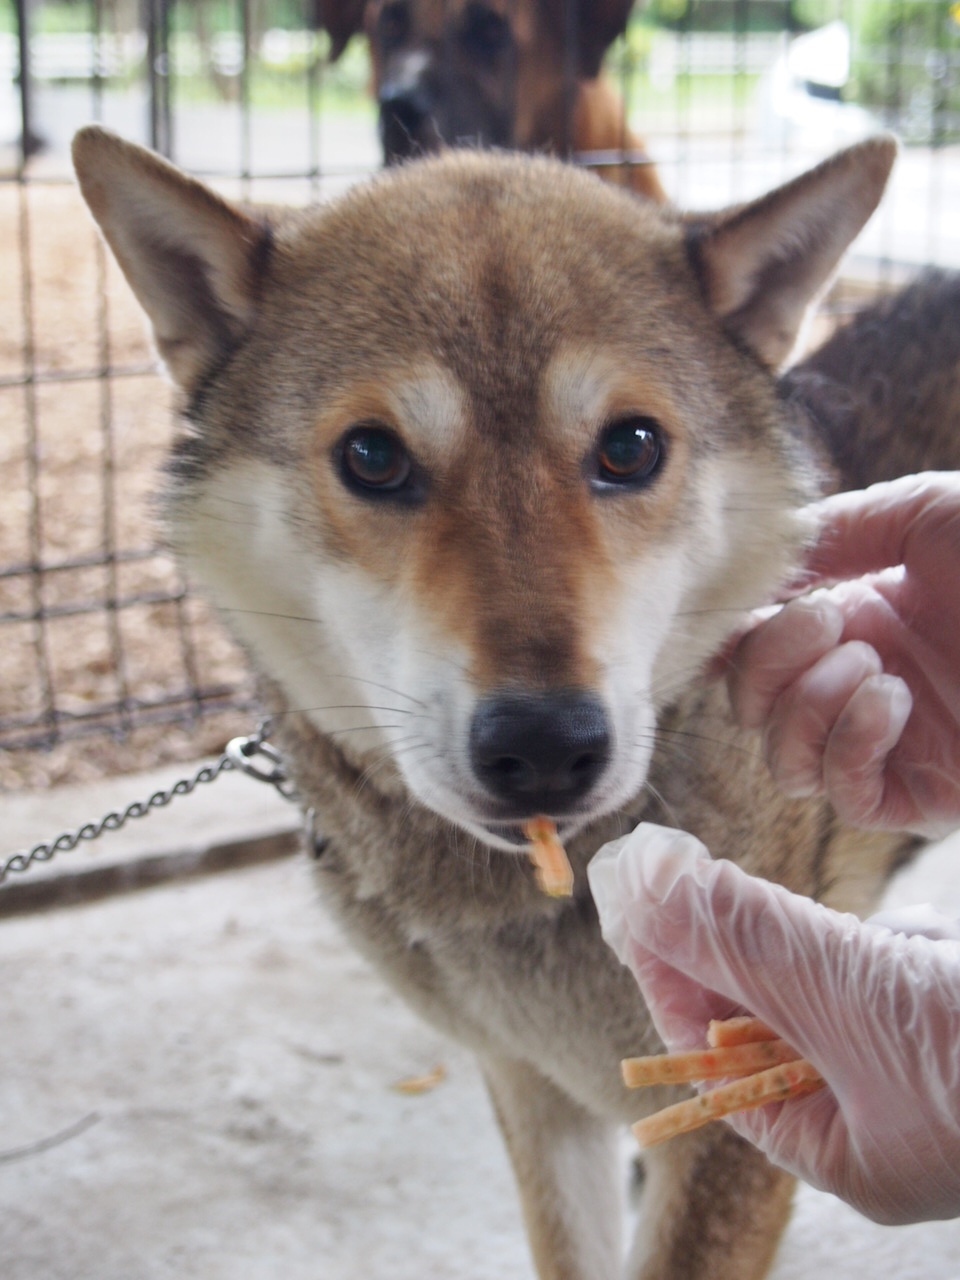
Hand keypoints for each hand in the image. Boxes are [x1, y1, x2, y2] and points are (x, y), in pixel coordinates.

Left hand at [588, 823, 959, 1225]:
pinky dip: (908, 945)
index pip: (718, 1062)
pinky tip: (934, 947)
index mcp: (845, 1150)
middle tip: (724, 888)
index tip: (642, 904)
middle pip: (778, 1017)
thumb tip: (641, 892)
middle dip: (759, 952)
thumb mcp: (850, 997)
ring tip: (873, 940)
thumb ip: (746, 941)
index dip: (673, 978)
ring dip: (839, 943)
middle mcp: (887, 1117)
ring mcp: (935, 1067)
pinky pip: (910, 972)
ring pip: (845, 984)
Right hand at [726, 473, 959, 835]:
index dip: (733, 638)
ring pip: (787, 762)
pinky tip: (892, 699)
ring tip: (870, 664)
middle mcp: (864, 685)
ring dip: (805, 708)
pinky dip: (850, 745)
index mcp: (860, 618)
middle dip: (768, 664)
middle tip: (827, 622)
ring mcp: (893, 744)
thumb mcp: (923, 513)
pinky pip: (847, 796)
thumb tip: (758, 563)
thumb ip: (834, 530)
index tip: (735, 614)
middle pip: (755, 710)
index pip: (755, 650)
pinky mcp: (926, 796)